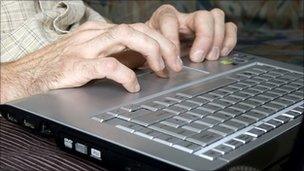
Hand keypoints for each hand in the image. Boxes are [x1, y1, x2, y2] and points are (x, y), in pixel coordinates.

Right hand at [0, 21, 183, 102]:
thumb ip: (115, 56)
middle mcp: (92, 35)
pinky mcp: (75, 66)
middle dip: (161, 44)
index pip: (136, 28)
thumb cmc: (59, 68)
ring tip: (162, 70)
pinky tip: (133, 86)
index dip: (158, 40)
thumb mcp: (91, 56)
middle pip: (136, 28)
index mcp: (97, 32)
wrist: (24, 77)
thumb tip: (145, 62)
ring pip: (125, 37)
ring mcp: (83, 48)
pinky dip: (126, 75)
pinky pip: (107, 65)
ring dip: (150, 52)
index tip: (172, 57)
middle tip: (175, 63)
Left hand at [146, 5, 236, 61]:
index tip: (174, 62)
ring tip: (211, 57)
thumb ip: (152, 55)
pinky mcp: (212, 29)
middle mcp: (184, 17)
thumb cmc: (152, 49)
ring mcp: (199, 22)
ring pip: (217, 17)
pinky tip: (222, 53)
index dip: (172, 41)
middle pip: (202, 16)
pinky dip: (229, 40)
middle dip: (204, 39)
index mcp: (163, 17)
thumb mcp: (147, 51)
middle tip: (198, 58)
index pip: (170, 21)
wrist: (158, 48)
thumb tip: (161, 68)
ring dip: (217, 39)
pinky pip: (229, 27)